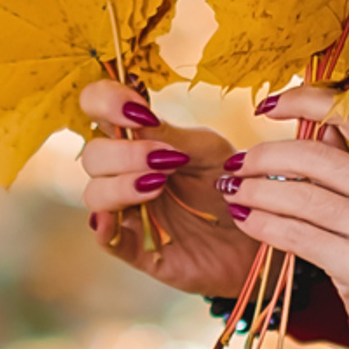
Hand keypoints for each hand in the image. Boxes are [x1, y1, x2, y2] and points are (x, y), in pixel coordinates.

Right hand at [76, 78, 260, 299]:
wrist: (255, 230)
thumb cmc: (230, 184)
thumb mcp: (209, 151)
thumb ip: (172, 136)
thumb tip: (136, 120)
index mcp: (140, 139)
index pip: (99, 107)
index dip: (106, 101)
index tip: (138, 113)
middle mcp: (126, 172)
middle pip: (93, 155)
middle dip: (123, 153)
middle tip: (166, 160)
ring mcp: (128, 210)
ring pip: (94, 194)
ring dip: (121, 186)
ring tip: (159, 185)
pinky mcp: (135, 247)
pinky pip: (105, 239)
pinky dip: (103, 228)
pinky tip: (112, 220)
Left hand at [218, 85, 348, 325]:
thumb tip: (313, 121)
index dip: (305, 101)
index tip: (267, 106)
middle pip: (314, 156)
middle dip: (264, 155)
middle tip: (237, 161)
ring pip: (299, 196)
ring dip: (254, 190)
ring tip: (233, 189)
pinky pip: (295, 235)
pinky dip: (262, 223)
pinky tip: (246, 218)